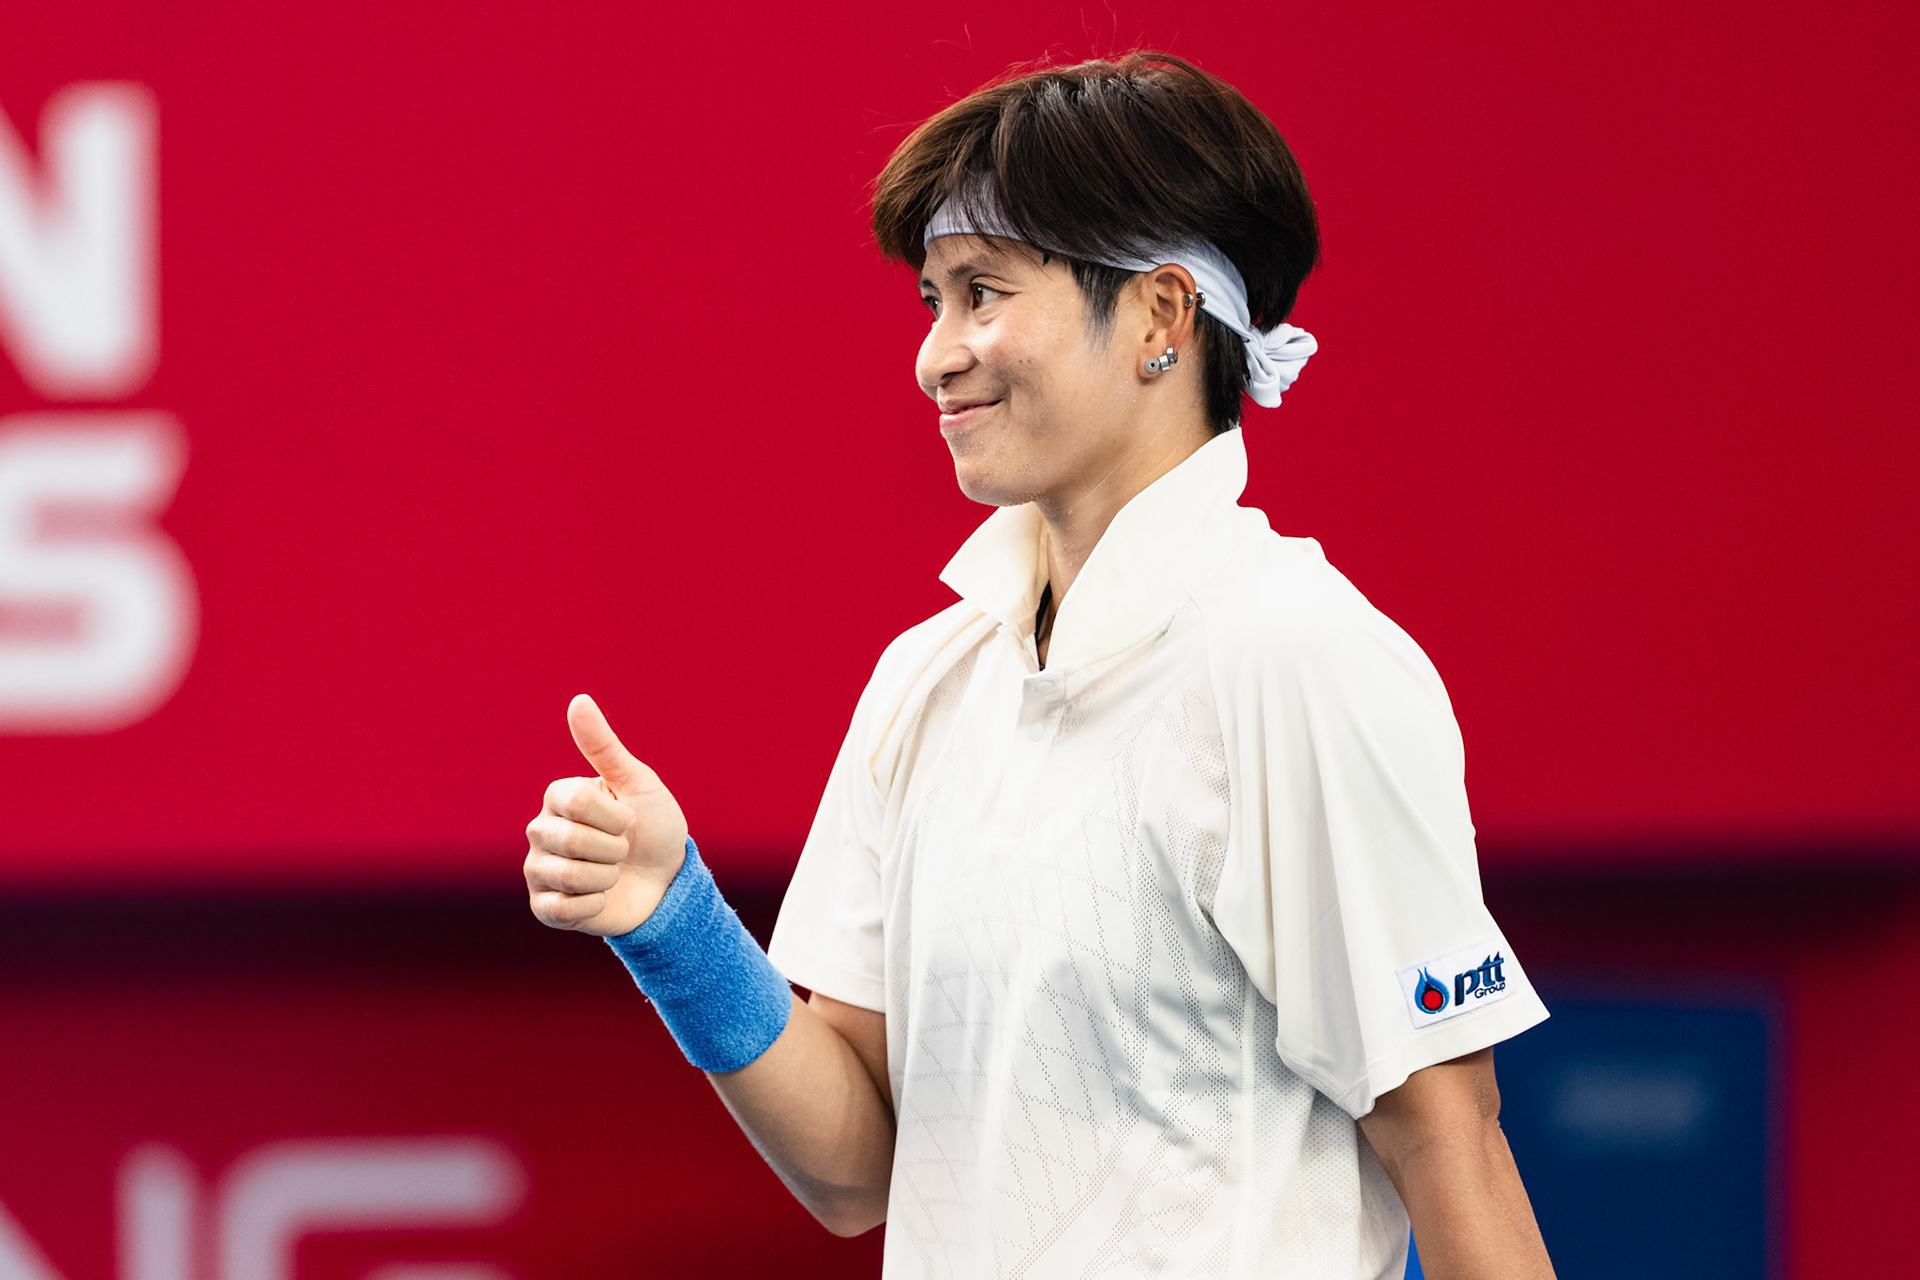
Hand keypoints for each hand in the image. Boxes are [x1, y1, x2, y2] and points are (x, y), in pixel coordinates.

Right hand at [524, 693, 689, 936]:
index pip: (575, 801)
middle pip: (570, 840)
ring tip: (613, 873)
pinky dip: (593, 905)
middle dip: (614, 849)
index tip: (629, 820)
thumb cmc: (652, 828)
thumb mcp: (638, 783)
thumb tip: (578, 700)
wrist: (667, 882)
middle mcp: (540, 830)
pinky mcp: (544, 907)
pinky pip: (561, 909)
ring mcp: (538, 869)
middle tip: (623, 850)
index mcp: (559, 797)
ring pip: (569, 876)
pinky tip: (600, 898)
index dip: (614, 817)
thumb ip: (604, 747)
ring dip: (607, 877)